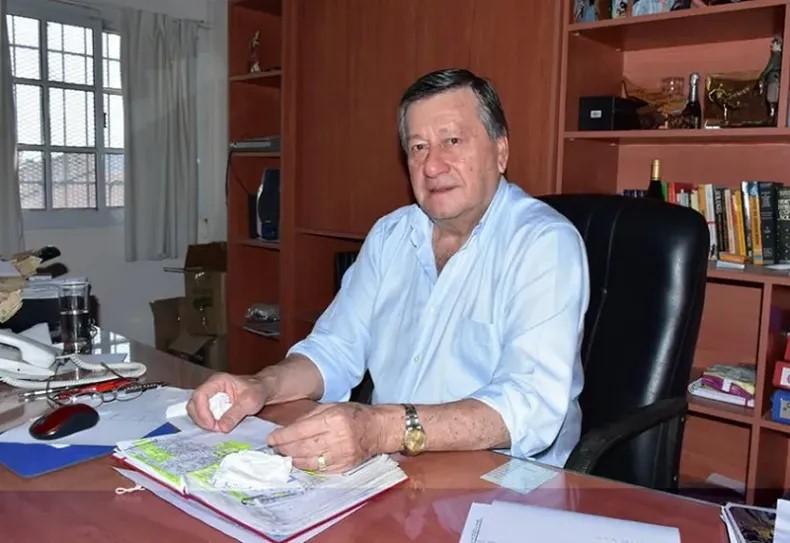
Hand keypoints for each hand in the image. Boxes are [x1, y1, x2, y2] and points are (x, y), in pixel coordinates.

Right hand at [186, 373, 267, 432]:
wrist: (262, 391)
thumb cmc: (257, 391)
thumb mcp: (250, 402)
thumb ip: (235, 414)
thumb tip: (221, 427)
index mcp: (218, 381)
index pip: (200, 395)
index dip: (202, 411)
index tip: (212, 425)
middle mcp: (210, 388)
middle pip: (194, 404)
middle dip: (201, 419)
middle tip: (214, 429)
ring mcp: (209, 397)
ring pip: (196, 411)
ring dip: (204, 422)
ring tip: (217, 429)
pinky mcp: (212, 406)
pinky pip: (203, 416)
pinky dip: (208, 423)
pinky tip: (217, 428)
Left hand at [267, 403, 383, 473]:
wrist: (379, 429)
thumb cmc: (355, 415)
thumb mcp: (332, 406)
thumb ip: (309, 417)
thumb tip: (286, 429)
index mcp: (333, 419)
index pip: (300, 430)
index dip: (282, 436)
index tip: (271, 439)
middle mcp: (337, 438)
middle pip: (301, 447)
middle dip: (283, 449)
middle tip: (274, 448)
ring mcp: (341, 455)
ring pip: (308, 461)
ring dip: (292, 459)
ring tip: (283, 456)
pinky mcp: (343, 467)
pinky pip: (318, 470)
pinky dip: (305, 466)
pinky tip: (298, 462)